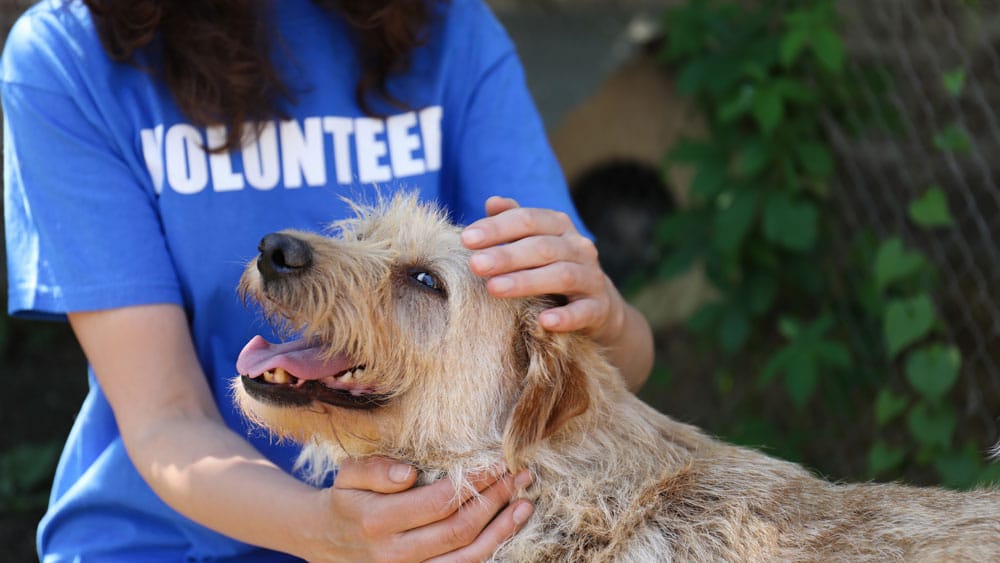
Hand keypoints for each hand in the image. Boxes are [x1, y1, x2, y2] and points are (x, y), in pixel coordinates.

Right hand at [308, 456, 533, 561]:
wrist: (326, 540)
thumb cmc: (346, 499)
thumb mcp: (349, 475)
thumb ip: (376, 470)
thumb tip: (410, 474)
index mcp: (377, 521)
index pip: (438, 502)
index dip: (472, 482)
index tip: (496, 461)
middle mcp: (394, 554)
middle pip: (458, 530)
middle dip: (494, 500)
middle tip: (519, 475)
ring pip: (466, 558)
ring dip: (501, 530)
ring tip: (525, 504)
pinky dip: (489, 550)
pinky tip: (506, 528)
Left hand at [461, 196, 626, 344]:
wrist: (600, 305)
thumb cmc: (554, 268)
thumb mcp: (536, 242)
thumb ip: (514, 222)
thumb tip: (492, 202)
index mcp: (559, 226)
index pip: (528, 220)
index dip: (497, 228)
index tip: (466, 239)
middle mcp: (578, 247)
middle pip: (542, 247)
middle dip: (506, 255)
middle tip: (475, 264)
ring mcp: (592, 277)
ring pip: (561, 275)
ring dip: (526, 281)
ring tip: (494, 289)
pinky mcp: (599, 308)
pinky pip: (584, 311)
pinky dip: (565, 316)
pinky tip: (544, 321)